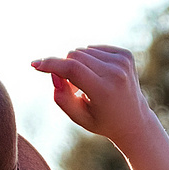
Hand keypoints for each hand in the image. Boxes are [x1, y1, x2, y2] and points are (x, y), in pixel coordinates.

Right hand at [32, 46, 151, 147]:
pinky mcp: (125, 55)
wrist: (134, 120)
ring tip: (88, 85)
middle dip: (65, 68)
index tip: (35, 64)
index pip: (72, 69)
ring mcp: (122, 61)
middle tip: (73, 88)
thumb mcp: (77, 116)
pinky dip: (90, 60)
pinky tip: (98, 76)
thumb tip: (54, 72)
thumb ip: (61, 96)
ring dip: (78, 65)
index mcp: (104, 90)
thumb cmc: (101, 121)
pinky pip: (94, 48)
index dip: (51, 64)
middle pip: (74, 56)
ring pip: (83, 51)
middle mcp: (116, 73)